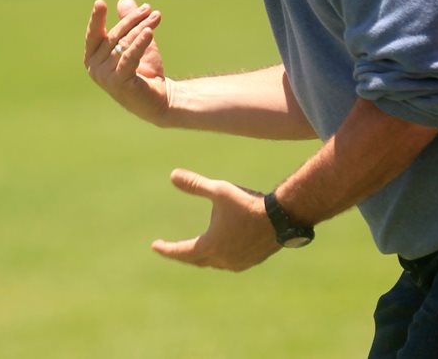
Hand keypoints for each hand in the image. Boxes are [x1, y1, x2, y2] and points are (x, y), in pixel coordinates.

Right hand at [83, 0, 168, 124]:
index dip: (96, 19)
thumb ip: (128, 23)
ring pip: (124, 44)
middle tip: (149, 9)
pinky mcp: (119, 82)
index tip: (100, 3)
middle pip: (114, 36)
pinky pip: (129, 57)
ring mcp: (105, 77)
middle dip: (132, 20)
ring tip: (156, 16)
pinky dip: (140, 43)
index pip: (94, 34)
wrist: (160, 99)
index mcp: (93, 57)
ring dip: (142, 28)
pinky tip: (149, 31)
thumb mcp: (136, 42)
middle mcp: (95, 68)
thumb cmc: (145, 70)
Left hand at [151, 169, 279, 270]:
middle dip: (183, 254)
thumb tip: (172, 174)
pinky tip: (225, 250)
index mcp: (209, 246)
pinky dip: (222, 257)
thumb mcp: (220, 191)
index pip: (180, 252)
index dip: (166, 249)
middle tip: (173, 249)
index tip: (155, 246)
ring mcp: (237, 263)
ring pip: (214, 263)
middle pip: (195, 260)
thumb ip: (195, 184)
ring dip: (204, 256)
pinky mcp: (251, 262)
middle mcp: (221, 260)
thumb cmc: (248, 203)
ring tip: (199, 249)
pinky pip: (230, 263)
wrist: (282, 217)